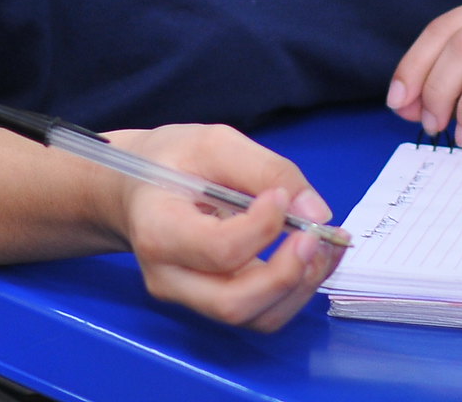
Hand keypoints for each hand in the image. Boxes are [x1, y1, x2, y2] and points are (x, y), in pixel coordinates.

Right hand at [103, 124, 344, 331]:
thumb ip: (265, 169)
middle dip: (287, 274)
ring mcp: (191, 298)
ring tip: (324, 243)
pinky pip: (262, 312)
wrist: (137, 187)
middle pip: (233, 303)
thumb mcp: (214, 143)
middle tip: (317, 235)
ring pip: (255, 318)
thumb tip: (316, 212)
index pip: (217, 249)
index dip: (262, 227)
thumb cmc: (171, 160)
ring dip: (301, 285)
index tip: (281, 195)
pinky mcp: (214, 302)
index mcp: (158, 230)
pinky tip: (314, 254)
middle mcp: (169, 277)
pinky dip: (298, 289)